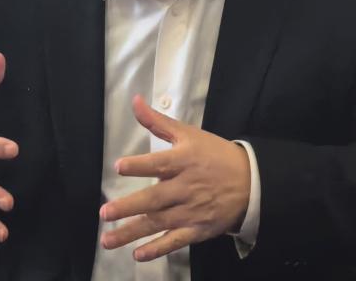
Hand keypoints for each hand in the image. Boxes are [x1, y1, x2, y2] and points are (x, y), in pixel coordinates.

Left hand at [99, 95, 250, 261]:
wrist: (251, 181)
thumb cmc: (214, 154)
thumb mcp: (189, 134)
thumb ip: (158, 121)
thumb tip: (134, 101)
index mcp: (184, 161)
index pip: (159, 163)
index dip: (139, 165)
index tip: (119, 166)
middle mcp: (186, 187)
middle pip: (154, 198)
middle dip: (129, 206)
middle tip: (105, 213)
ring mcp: (191, 211)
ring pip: (158, 223)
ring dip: (132, 232)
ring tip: (107, 240)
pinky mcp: (198, 229)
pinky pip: (175, 241)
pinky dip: (158, 249)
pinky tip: (138, 254)